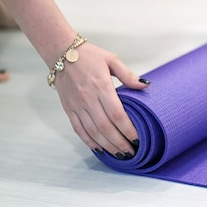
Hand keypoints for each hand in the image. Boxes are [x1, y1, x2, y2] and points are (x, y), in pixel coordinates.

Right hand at [53, 43, 147, 157]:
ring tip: (119, 154)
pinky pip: (79, 130)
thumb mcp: (112, 60)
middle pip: (106, 127)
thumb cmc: (90, 56)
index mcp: (101, 86)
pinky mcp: (68, 109)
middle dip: (120, 143)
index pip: (117, 114)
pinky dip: (89, 142)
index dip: (128, 129)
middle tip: (131, 152)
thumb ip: (128, 75)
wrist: (61, 52)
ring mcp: (77, 105)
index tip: (138, 139)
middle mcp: (88, 98)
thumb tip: (145, 86)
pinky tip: (100, 149)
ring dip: (107, 146)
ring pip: (93, 132)